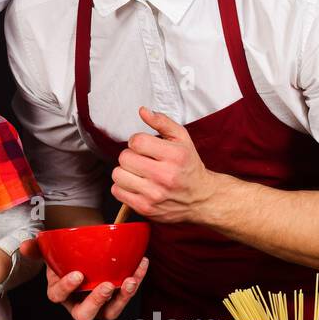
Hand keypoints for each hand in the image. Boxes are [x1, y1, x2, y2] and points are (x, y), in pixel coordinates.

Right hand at [19, 238, 147, 319]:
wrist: (83, 252)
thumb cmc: (65, 257)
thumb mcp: (49, 251)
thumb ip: (37, 248)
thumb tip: (25, 246)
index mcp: (60, 293)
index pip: (58, 296)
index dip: (67, 288)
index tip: (77, 275)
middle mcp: (79, 303)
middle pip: (86, 314)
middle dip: (97, 302)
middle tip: (107, 286)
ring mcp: (100, 303)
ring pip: (110, 312)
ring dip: (123, 298)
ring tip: (131, 280)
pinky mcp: (117, 297)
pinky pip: (127, 294)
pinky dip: (137, 279)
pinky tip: (142, 263)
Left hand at [112, 106, 220, 223]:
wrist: (201, 198)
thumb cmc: (189, 166)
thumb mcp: (182, 139)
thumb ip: (162, 122)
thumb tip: (142, 111)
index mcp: (175, 156)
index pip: (136, 142)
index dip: (137, 141)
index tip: (144, 146)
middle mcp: (165, 176)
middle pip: (124, 158)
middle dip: (130, 156)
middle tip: (142, 160)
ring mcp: (154, 194)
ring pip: (117, 175)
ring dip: (124, 171)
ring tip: (138, 173)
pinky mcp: (145, 208)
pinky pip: (117, 192)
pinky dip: (122, 187)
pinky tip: (136, 184)